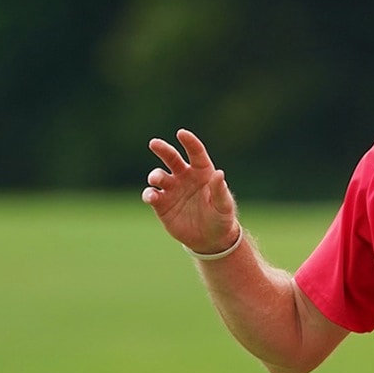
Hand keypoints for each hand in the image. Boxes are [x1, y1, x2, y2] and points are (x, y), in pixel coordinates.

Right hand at [142, 129, 239, 253]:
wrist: (209, 239)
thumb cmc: (221, 218)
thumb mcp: (224, 205)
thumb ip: (220, 190)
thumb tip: (219, 173)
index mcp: (202, 171)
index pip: (195, 152)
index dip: (189, 142)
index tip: (181, 133)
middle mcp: (185, 176)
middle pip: (171, 158)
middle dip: (163, 150)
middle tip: (154, 143)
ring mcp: (171, 189)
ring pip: (159, 175)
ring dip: (156, 175)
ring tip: (156, 179)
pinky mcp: (162, 204)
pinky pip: (152, 195)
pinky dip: (149, 194)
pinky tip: (151, 196)